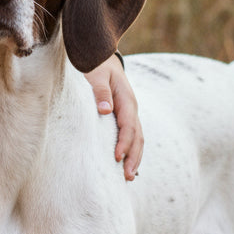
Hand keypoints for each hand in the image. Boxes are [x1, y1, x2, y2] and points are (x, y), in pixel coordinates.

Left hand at [84, 54, 142, 179]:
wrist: (101, 56)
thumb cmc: (96, 65)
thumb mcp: (96, 74)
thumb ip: (100, 90)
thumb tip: (105, 110)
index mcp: (126, 99)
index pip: (128, 125)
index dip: (124, 142)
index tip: (117, 158)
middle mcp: (131, 107)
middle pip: (137, 136)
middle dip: (134, 157)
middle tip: (127, 177)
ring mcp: (129, 112)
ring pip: (137, 138)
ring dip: (135, 157)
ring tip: (129, 177)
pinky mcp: (123, 115)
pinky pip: (131, 135)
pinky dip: (131, 150)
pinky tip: (126, 165)